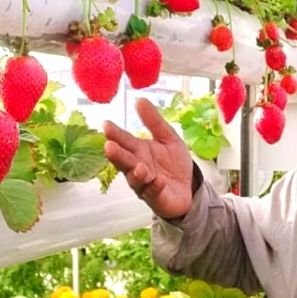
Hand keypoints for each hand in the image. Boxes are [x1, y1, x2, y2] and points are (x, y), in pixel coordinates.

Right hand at [102, 98, 194, 218]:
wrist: (189, 187)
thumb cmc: (173, 163)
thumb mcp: (168, 137)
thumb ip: (154, 121)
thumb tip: (139, 99)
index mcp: (138, 151)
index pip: (124, 141)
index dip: (115, 134)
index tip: (106, 125)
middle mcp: (137, 167)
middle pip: (124, 161)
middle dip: (117, 155)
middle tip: (109, 147)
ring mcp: (145, 184)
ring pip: (136, 179)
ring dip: (136, 173)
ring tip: (139, 167)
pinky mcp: (156, 197)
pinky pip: (153, 192)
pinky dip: (155, 187)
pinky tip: (158, 181)